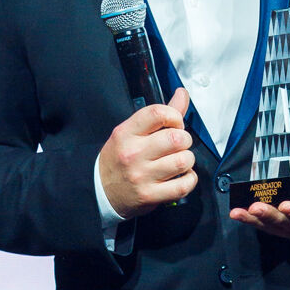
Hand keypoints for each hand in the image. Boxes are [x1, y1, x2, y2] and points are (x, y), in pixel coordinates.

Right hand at [98, 86, 196, 217]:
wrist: (100, 190)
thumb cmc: (119, 159)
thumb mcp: (131, 132)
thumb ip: (159, 115)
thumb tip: (182, 94)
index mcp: (126, 133)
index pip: (158, 113)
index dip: (175, 116)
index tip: (175, 124)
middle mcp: (133, 154)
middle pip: (176, 138)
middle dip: (184, 140)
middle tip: (178, 145)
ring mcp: (142, 176)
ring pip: (183, 161)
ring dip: (187, 160)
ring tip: (179, 161)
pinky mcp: (150, 195)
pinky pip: (183, 185)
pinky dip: (189, 179)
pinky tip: (182, 176)